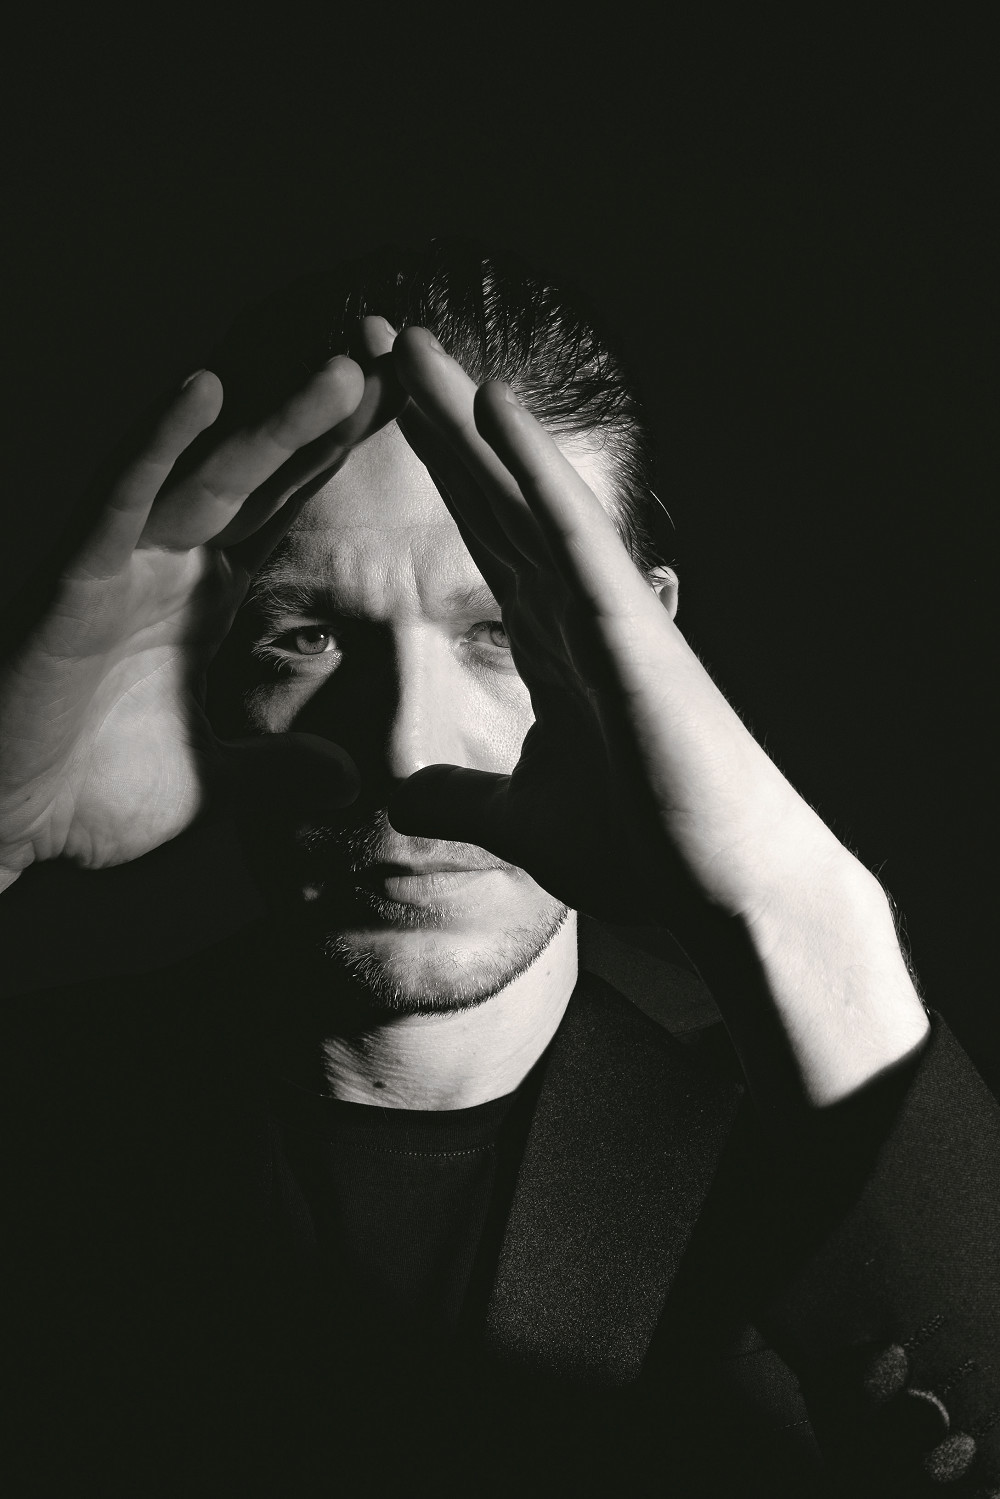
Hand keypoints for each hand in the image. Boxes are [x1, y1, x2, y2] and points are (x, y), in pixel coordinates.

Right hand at [0, 355, 398, 889]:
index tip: (406, 407)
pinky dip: (155, 446)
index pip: (282, 507)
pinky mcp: (72, 580)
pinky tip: (202, 392)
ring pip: (205, 475)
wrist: (9, 828)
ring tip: (344, 374)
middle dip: (326, 419)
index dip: (335, 454)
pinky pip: (118, 500)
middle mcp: (167, 563)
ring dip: (273, 422)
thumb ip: (280, 766)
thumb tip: (350, 778)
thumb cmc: (93, 790)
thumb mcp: (218, 779)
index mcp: (202, 594)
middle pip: (260, 473)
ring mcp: (121, 564)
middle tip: (395, 362)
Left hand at [385, 326, 836, 926]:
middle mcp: (576, 611)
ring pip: (524, 494)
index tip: (392, 420)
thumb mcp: (521, 822)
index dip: (441, 479)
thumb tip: (399, 796)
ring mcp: (604, 611)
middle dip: (441, 427)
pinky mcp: (626, 628)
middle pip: (494, 499)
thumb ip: (461, 798)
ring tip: (415, 345)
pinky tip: (489, 405)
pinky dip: (530, 467)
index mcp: (554, 647)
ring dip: (468, 420)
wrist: (722, 889)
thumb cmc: (646, 851)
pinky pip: (569, 534)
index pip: (485, 542)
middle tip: (392, 348)